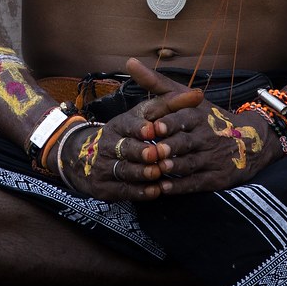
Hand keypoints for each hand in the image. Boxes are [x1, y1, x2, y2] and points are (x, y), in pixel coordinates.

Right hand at [51, 58, 203, 200]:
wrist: (88, 156)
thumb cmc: (130, 132)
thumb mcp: (146, 114)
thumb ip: (171, 105)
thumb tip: (198, 94)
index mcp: (119, 124)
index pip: (127, 124)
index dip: (138, 127)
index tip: (150, 129)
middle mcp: (109, 144)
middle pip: (124, 148)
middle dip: (140, 151)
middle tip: (156, 154)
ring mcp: (104, 166)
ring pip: (124, 170)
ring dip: (142, 172)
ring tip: (157, 173)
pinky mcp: (104, 187)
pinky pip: (123, 190)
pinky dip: (139, 191)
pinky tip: (155, 191)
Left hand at [55, 59, 282, 199]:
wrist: (249, 141)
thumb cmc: (207, 117)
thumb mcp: (185, 97)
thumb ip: (156, 82)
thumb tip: (130, 62)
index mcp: (198, 115)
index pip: (183, 118)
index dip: (169, 123)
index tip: (154, 126)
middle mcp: (206, 135)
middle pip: (187, 142)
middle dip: (171, 147)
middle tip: (154, 151)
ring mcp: (212, 158)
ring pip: (191, 163)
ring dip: (174, 167)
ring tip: (158, 169)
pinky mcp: (216, 178)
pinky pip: (196, 183)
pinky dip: (180, 186)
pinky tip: (164, 189)